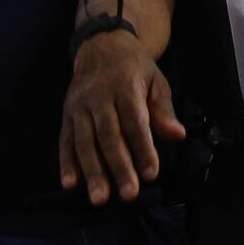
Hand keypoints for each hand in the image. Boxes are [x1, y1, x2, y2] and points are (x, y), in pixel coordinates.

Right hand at [56, 30, 186, 203]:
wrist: (101, 45)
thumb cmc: (134, 69)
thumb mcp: (155, 80)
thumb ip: (163, 110)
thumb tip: (177, 135)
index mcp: (125, 87)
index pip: (134, 122)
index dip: (142, 149)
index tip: (150, 174)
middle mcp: (98, 97)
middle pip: (108, 136)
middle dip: (118, 167)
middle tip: (128, 195)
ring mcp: (79, 107)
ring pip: (85, 142)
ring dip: (92, 172)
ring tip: (99, 199)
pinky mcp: (66, 115)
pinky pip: (65, 141)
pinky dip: (65, 163)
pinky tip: (70, 184)